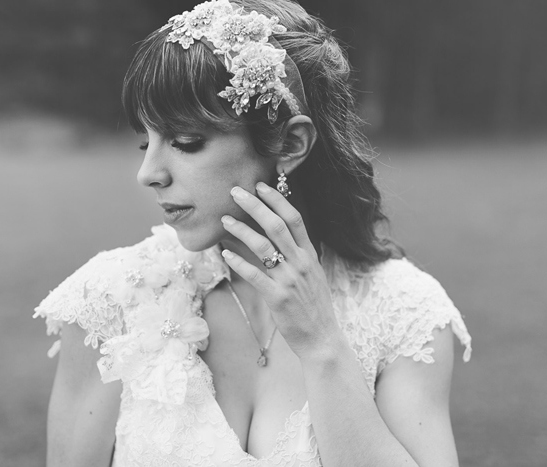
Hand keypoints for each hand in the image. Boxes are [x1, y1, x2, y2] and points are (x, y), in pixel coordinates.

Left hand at [220, 182, 342, 360]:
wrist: (322, 339)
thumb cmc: (315, 307)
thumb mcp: (314, 276)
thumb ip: (300, 256)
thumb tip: (282, 239)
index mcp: (310, 255)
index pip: (294, 219)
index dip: (277, 200)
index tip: (261, 185)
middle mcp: (301, 263)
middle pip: (276, 226)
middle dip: (255, 206)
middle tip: (236, 192)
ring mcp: (289, 280)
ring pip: (263, 247)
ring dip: (241, 230)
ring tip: (224, 220)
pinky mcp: (277, 297)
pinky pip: (254, 275)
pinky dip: (238, 262)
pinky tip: (225, 253)